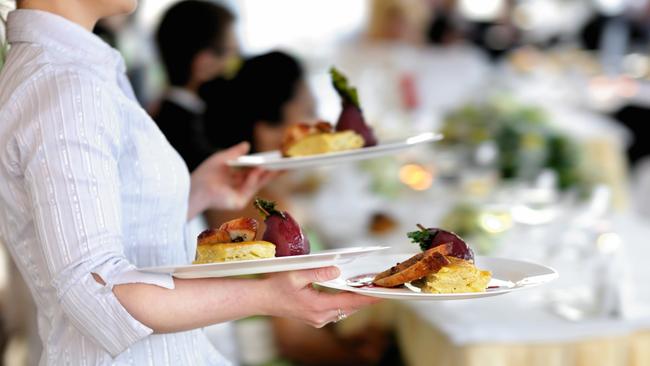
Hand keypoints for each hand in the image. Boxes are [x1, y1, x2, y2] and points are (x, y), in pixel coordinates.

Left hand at [188, 142, 277, 217]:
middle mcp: (239, 187)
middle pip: (260, 178)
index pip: (253, 171)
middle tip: (287, 163)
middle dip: (273, 171)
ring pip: (258, 183)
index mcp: (234, 178)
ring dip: (269, 173)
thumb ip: (235, 152)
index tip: (277, 160)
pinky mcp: (239, 201)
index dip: (265, 166)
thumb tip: (247, 144)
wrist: (196, 188)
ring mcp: (240, 195)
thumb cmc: (205, 174)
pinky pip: (250, 187)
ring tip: (280, 163)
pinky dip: (255, 177)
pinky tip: (262, 167)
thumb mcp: (222, 158)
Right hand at [261, 267, 380, 327]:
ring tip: (371, 290)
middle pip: (351, 307)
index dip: (367, 297)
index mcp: (317, 306)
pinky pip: (337, 312)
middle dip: (366, 298)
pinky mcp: (316, 319)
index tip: (382, 293)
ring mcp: (318, 320)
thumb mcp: (296, 274)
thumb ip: (318, 272)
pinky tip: (351, 295)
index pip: (350, 301)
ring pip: (345, 311)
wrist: (262, 300)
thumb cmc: (276, 285)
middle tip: (382, 288)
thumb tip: (336, 270)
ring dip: (357, 301)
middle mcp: (320, 316)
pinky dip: (346, 303)